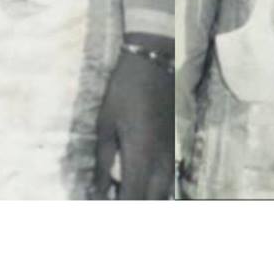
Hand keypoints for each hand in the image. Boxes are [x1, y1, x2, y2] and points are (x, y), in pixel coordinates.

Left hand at [95, 40, 174, 198]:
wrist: (153, 63)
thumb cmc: (123, 91)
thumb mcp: (105, 126)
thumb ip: (103, 163)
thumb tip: (98, 191)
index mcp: (141, 156)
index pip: (132, 198)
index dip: (118, 208)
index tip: (103, 207)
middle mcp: (161, 161)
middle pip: (152, 201)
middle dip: (134, 205)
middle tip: (115, 202)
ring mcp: (171, 154)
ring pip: (164, 192)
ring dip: (147, 198)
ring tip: (127, 196)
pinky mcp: (175, 146)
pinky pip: (168, 179)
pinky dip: (156, 188)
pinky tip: (143, 185)